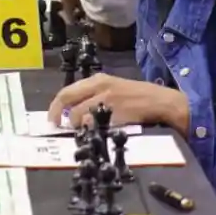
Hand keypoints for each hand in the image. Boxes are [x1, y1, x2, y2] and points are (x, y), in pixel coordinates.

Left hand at [47, 73, 189, 132]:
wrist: (163, 102)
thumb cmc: (139, 98)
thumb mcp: (114, 90)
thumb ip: (94, 97)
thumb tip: (74, 112)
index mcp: (98, 80)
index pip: (67, 91)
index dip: (55, 106)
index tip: (52, 118)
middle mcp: (99, 86)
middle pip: (66, 99)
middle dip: (57, 114)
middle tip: (55, 126)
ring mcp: (106, 99)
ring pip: (78, 114)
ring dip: (75, 126)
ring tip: (80, 132)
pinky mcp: (114, 112)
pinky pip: (93, 124)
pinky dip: (88, 131)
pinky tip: (93, 135)